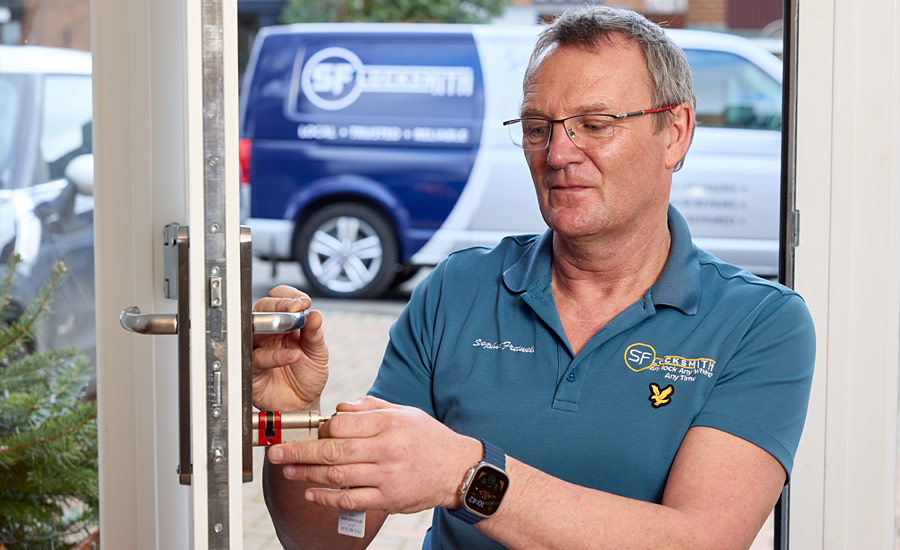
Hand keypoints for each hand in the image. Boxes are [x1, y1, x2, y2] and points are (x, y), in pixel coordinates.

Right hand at [252, 285, 328, 411]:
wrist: (303, 403)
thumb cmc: (308, 375)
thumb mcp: (318, 353)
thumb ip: (315, 334)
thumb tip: (315, 314)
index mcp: (286, 324)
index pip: (280, 299)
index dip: (289, 296)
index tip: (303, 302)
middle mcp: (269, 334)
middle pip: (263, 309)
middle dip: (278, 305)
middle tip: (295, 308)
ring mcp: (259, 349)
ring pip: (255, 330)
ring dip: (274, 325)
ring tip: (294, 331)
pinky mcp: (253, 369)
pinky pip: (258, 358)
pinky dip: (276, 356)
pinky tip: (293, 355)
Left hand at [266, 396, 482, 513]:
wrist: (458, 470)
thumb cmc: (429, 439)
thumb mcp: (405, 413)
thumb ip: (371, 408)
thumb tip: (340, 409)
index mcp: (389, 424)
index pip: (343, 424)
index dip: (320, 428)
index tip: (308, 430)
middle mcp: (387, 450)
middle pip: (333, 451)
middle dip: (299, 452)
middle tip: (275, 452)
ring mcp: (387, 477)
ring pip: (337, 476)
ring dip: (307, 475)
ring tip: (287, 471)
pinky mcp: (388, 500)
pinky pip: (350, 500)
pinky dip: (327, 498)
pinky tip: (310, 493)